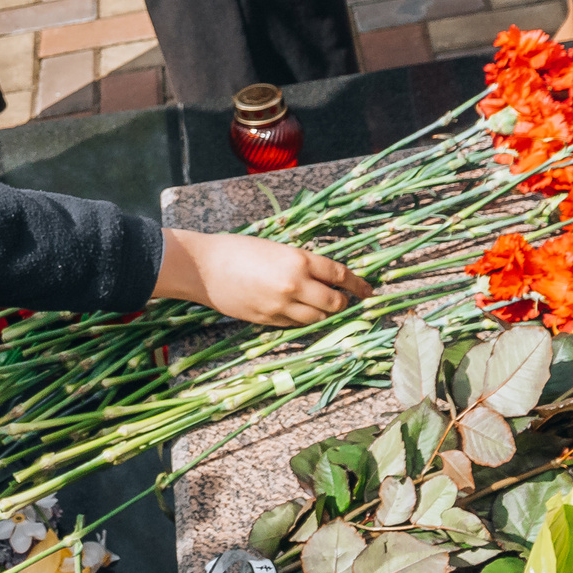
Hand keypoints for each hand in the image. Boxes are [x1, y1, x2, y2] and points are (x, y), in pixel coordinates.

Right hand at [153, 228, 370, 326]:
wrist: (203, 267)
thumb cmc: (237, 249)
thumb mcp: (276, 248)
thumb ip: (302, 263)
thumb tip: (325, 277)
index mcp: (299, 260)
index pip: (341, 275)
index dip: (358, 285)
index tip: (368, 290)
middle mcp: (295, 284)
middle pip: (335, 302)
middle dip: (344, 303)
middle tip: (345, 300)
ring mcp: (281, 305)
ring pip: (318, 317)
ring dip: (325, 313)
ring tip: (322, 307)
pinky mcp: (268, 320)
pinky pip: (296, 324)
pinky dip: (303, 319)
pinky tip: (299, 311)